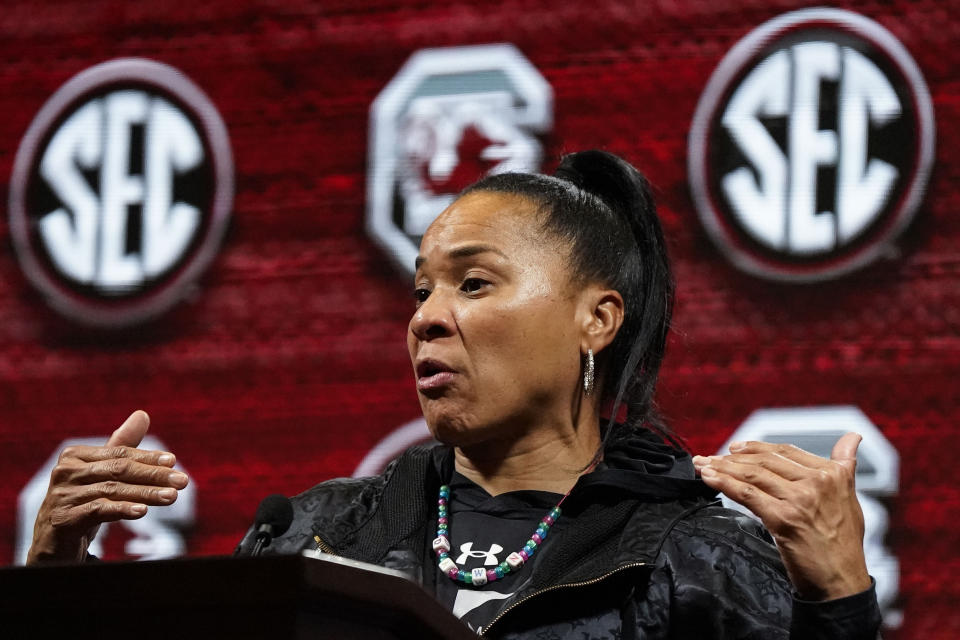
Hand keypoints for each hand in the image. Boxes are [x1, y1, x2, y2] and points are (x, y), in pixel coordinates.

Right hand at [26, 410, 188, 564]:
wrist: (53, 542)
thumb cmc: (82, 502)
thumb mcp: (102, 475)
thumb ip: (122, 446)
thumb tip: (143, 414)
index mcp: (75, 456)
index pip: (119, 454)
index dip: (148, 457)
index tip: (173, 461)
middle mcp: (65, 472)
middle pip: (119, 470)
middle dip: (154, 476)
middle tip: (182, 481)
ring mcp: (61, 496)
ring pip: (112, 491)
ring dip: (145, 494)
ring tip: (171, 497)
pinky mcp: (62, 519)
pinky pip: (98, 511)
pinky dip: (122, 509)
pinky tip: (142, 511)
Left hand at [692, 433, 870, 600]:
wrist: (842, 583)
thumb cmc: (844, 545)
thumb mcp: (850, 497)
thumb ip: (844, 465)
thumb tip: (852, 437)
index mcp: (832, 474)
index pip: (786, 452)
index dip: (757, 448)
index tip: (735, 448)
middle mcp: (817, 483)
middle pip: (765, 461)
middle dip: (733, 457)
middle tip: (711, 457)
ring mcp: (799, 500)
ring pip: (753, 475)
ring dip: (723, 468)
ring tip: (704, 465)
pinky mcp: (783, 519)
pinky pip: (747, 494)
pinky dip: (724, 483)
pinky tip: (709, 478)